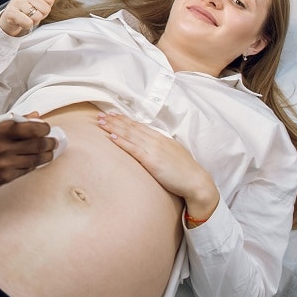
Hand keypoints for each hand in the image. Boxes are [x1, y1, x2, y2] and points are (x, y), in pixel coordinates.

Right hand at [0, 0, 53, 36]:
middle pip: (45, 9)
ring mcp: (16, 2)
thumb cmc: (24, 8)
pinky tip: (22, 22)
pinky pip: (28, 22)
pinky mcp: (11, 13)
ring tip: (27, 18)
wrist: (9, 19)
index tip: (38, 8)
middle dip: (40, 15)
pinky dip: (27, 26)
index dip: (46, 7)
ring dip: (33, 21)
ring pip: (37, 16)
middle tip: (32, 14)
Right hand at [0, 113, 53, 190]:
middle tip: (53, 142)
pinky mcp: (5, 178)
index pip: (34, 128)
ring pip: (36, 160)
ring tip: (49, 152)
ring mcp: (5, 164)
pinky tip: (34, 161)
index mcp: (0, 129)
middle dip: (50, 143)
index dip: (44, 129)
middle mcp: (5, 146)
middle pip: (38, 145)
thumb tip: (34, 116)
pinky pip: (26, 171)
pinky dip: (33, 165)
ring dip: (46, 156)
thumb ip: (12, 120)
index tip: (46, 129)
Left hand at [97, 112, 219, 219]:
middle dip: (114, 121)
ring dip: (114, 128)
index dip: (124, 119)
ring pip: (130, 135)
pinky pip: (133, 150)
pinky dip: (122, 142)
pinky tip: (112, 137)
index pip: (139, 126)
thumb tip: (150, 145)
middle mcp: (156, 141)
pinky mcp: (152, 161)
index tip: (112, 114)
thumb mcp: (173, 153)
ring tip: (101, 123)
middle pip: (131, 128)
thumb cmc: (185, 170)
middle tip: (99, 115)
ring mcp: (153, 150)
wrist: (196, 182)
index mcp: (161, 138)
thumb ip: (161, 147)